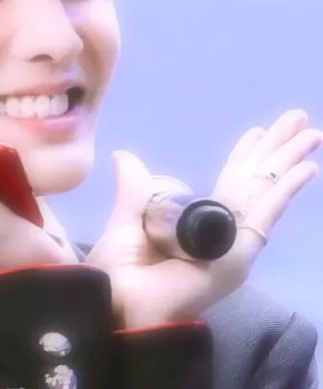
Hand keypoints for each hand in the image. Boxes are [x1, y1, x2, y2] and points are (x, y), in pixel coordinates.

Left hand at [86, 109, 321, 329]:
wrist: (120, 305)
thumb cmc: (120, 271)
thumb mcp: (126, 219)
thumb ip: (133, 189)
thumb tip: (123, 156)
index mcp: (197, 225)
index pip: (229, 182)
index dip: (245, 156)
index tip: (259, 133)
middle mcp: (221, 232)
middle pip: (254, 181)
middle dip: (276, 149)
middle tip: (298, 118)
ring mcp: (233, 244)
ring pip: (266, 191)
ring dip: (289, 160)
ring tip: (311, 132)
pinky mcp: (238, 255)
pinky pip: (266, 215)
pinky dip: (286, 189)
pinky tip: (306, 168)